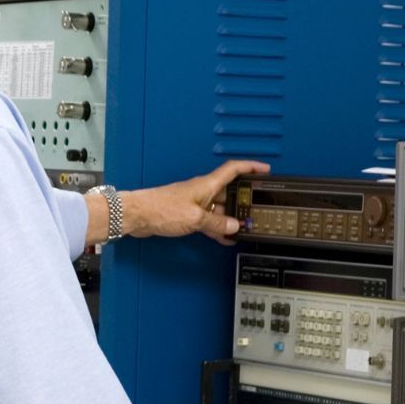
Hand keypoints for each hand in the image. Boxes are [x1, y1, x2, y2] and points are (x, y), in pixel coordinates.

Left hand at [123, 160, 269, 244]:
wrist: (138, 215)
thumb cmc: (161, 208)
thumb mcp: (195, 217)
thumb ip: (216, 222)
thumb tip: (234, 226)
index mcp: (207, 184)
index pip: (234, 169)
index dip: (251, 167)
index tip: (265, 169)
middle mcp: (202, 191)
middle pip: (229, 192)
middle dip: (244, 200)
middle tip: (256, 210)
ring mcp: (195, 203)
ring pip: (220, 208)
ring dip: (231, 217)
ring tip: (244, 228)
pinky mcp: (187, 214)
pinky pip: (209, 220)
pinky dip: (217, 227)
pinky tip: (224, 237)